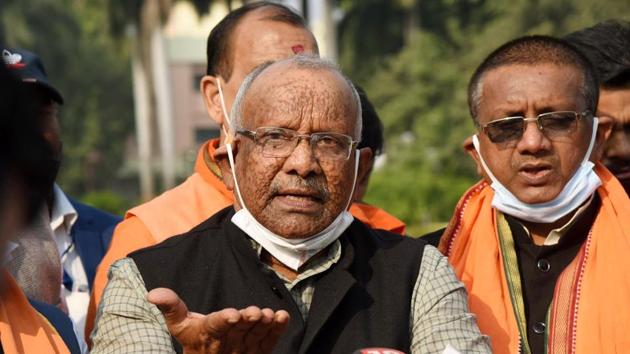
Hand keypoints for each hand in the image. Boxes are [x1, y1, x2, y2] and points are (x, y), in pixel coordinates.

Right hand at [147, 288, 289, 353]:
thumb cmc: (195, 340)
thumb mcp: (180, 325)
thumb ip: (171, 307)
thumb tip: (152, 293)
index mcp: (208, 334)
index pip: (216, 326)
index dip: (225, 320)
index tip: (232, 314)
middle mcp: (228, 343)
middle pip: (240, 330)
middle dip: (248, 321)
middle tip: (255, 312)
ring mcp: (245, 349)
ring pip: (256, 336)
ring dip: (265, 326)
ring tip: (270, 315)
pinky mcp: (259, 351)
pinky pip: (270, 341)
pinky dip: (278, 330)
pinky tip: (283, 318)